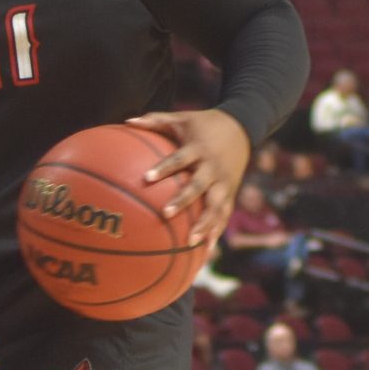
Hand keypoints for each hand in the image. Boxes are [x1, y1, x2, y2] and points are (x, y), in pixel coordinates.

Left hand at [126, 108, 251, 248]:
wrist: (242, 128)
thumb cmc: (203, 123)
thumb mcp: (181, 118)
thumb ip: (155, 120)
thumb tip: (127, 121)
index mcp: (198, 149)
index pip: (179, 159)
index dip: (165, 168)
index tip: (147, 178)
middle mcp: (212, 167)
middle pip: (198, 186)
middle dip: (183, 200)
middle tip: (165, 214)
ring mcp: (224, 182)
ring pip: (215, 206)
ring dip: (205, 224)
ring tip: (191, 243)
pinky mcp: (231, 193)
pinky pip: (224, 215)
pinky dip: (216, 232)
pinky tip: (206, 252)